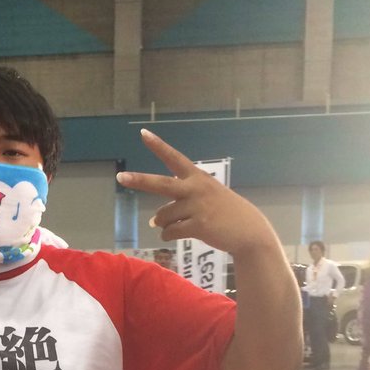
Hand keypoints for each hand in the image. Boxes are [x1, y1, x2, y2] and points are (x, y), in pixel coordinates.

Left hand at [117, 130, 276, 257]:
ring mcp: (197, 206)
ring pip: (163, 216)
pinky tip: (174, 235)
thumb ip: (179, 204)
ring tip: (177, 225)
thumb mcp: (207, 197)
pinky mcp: (198, 225)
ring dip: (163, 224)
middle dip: (139, 180)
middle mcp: (196, 188)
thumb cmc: (225, 214)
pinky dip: (168, 235)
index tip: (142, 134)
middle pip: (160, 184)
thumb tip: (155, 221)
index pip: (174, 158)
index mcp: (198, 177)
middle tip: (120, 177)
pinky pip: (170, 232)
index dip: (158, 146)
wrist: (249, 231)